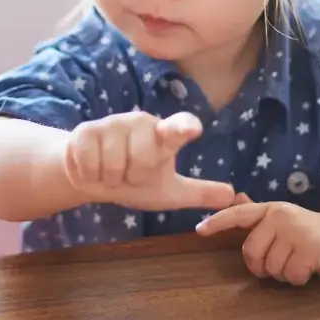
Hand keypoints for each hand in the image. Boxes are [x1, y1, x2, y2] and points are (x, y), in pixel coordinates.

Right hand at [63, 111, 234, 211]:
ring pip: (113, 165)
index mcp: (164, 135)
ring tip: (110, 173)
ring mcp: (111, 123)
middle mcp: (140, 122)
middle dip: (133, 177)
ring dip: (110, 179)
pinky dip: (89, 175)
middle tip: (129, 175)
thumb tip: (234, 196)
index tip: (193, 130)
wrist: (91, 175)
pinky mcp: (85, 131)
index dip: (185, 128)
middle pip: (142, 160)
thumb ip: (199, 193)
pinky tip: (91, 169)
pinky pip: (88, 163)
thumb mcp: (168, 191)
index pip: (179, 127)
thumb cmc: (133, 179)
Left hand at [196, 197, 319, 283]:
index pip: (239, 214)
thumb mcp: (283, 219)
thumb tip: (234, 198)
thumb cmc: (309, 231)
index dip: (218, 222)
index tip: (199, 231)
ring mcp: (296, 233)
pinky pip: (290, 276)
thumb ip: (258, 214)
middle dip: (262, 266)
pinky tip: (308, 269)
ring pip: (271, 267)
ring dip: (282, 274)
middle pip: (251, 252)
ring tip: (297, 262)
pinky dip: (297, 279)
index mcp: (271, 210)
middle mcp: (281, 217)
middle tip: (279, 264)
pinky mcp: (310, 250)